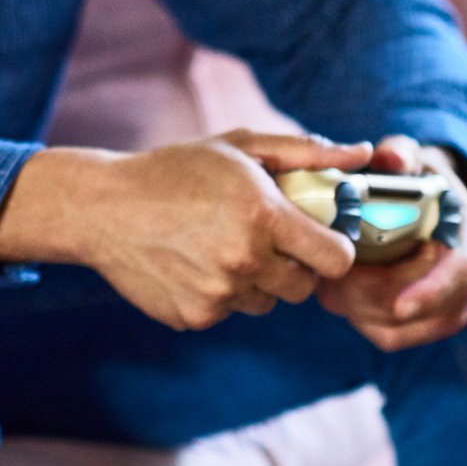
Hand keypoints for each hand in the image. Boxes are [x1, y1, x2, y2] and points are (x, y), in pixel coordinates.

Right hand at [81, 132, 375, 331]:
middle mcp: (244, 261)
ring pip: (266, 301)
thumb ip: (306, 152)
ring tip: (219, 245)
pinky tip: (192, 262)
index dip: (332, 248)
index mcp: (262, 216)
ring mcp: (218, 295)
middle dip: (293, 265)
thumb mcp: (240, 146)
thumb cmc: (176, 169)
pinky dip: (219, 292)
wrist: (103, 209)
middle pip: (304, 287)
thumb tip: (364, 154)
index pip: (336, 258)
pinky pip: (228, 312)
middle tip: (263, 237)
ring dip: (256, 279)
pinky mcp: (195, 318)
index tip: (316, 237)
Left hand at [315, 135, 466, 351]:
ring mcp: (449, 298)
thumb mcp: (407, 155)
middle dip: (375, 302)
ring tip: (328, 288)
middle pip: (428, 310)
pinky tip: (339, 297)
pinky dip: (362, 322)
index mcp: (465, 229)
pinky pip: (394, 335)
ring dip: (363, 315)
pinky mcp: (426, 317)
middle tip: (330, 283)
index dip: (430, 292)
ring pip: (406, 330)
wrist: (425, 198)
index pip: (459, 271)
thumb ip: (399, 153)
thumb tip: (389, 157)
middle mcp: (466, 270)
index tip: (398, 305)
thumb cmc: (412, 175)